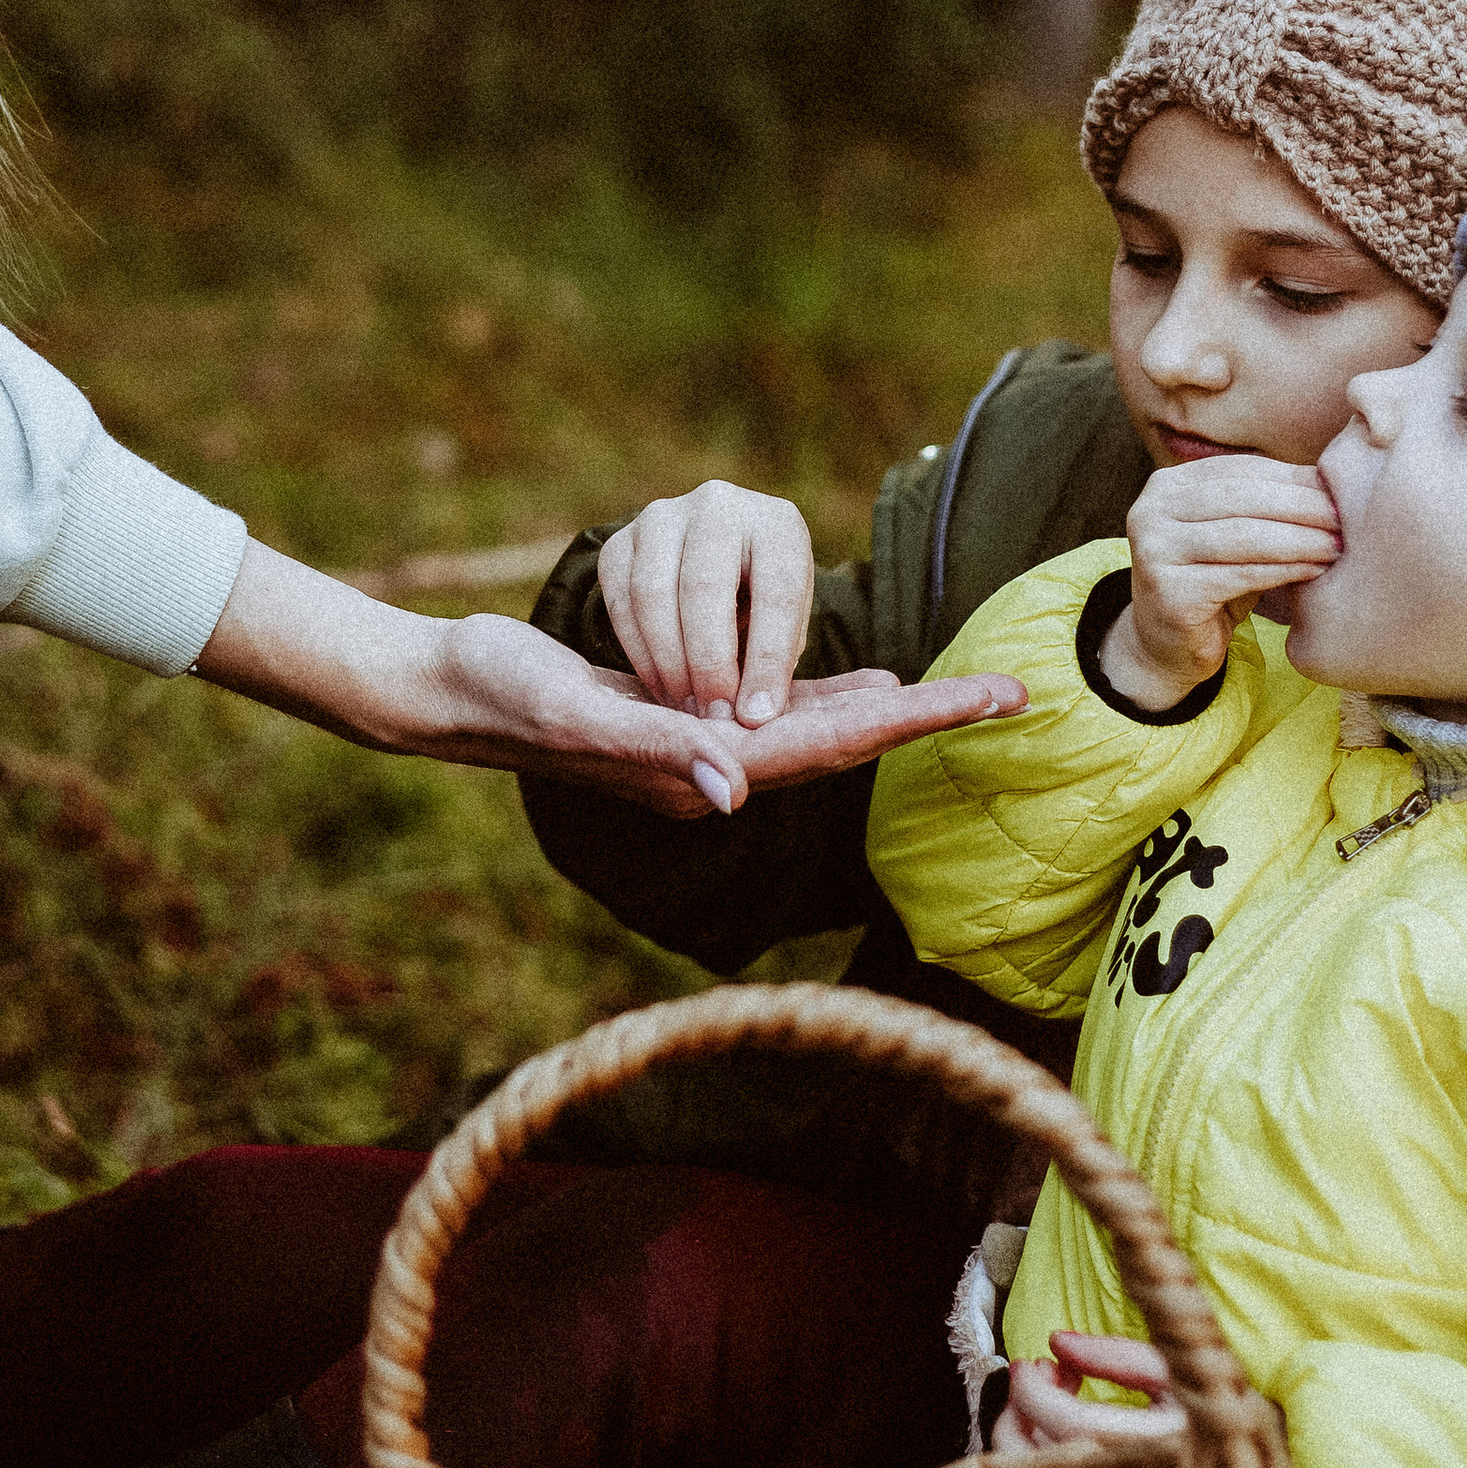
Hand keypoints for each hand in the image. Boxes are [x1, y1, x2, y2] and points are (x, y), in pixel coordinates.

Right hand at [195, 543, 1022, 816]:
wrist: (449, 691)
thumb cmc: (504, 694)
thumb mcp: (576, 709)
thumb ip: (655, 745)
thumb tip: (739, 783)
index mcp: (706, 767)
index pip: (836, 747)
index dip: (920, 721)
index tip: (997, 700)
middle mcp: (718, 767)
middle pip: (848, 741)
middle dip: (932, 718)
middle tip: (1017, 693)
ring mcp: (705, 747)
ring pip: (821, 728)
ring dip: (894, 711)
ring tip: (965, 695)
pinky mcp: (687, 717)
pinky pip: (780, 712)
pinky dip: (832, 698)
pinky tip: (866, 684)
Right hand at [597, 480, 817, 720]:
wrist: (715, 562)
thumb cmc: (762, 605)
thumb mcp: (786, 627)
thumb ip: (774, 665)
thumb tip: (754, 717)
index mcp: (778, 524)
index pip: (776, 593)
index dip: (766, 660)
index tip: (756, 716)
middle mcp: (719, 505)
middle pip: (705, 589)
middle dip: (708, 665)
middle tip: (713, 719)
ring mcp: (662, 517)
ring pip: (652, 594)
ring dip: (668, 664)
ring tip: (685, 711)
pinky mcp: (619, 541)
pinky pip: (618, 601)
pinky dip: (636, 653)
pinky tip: (657, 687)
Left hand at [992, 1329, 1184, 1457]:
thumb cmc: (1219, 1422)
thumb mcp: (1180, 1375)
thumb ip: (1118, 1356)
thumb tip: (1058, 1341)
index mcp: (1149, 1453)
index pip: (1068, 1424)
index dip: (1036, 1390)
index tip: (1035, 1363)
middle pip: (1033, 1466)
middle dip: (1017, 1414)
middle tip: (1036, 1379)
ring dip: (1019, 1440)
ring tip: (1042, 1405)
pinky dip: (1033, 1467)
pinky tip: (1053, 1436)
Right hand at [1101, 454, 1339, 706]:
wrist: (1166, 648)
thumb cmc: (1212, 584)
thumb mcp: (1235, 535)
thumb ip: (1264, 505)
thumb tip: (1332, 478)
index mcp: (1167, 484)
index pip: (1241, 470)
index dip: (1293, 478)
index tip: (1340, 489)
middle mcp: (1150, 510)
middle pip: (1243, 498)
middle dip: (1302, 505)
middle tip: (1345, 517)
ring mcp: (1155, 550)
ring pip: (1245, 535)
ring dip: (1301, 539)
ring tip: (1338, 545)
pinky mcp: (1169, 591)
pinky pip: (1242, 574)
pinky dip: (1285, 570)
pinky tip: (1315, 570)